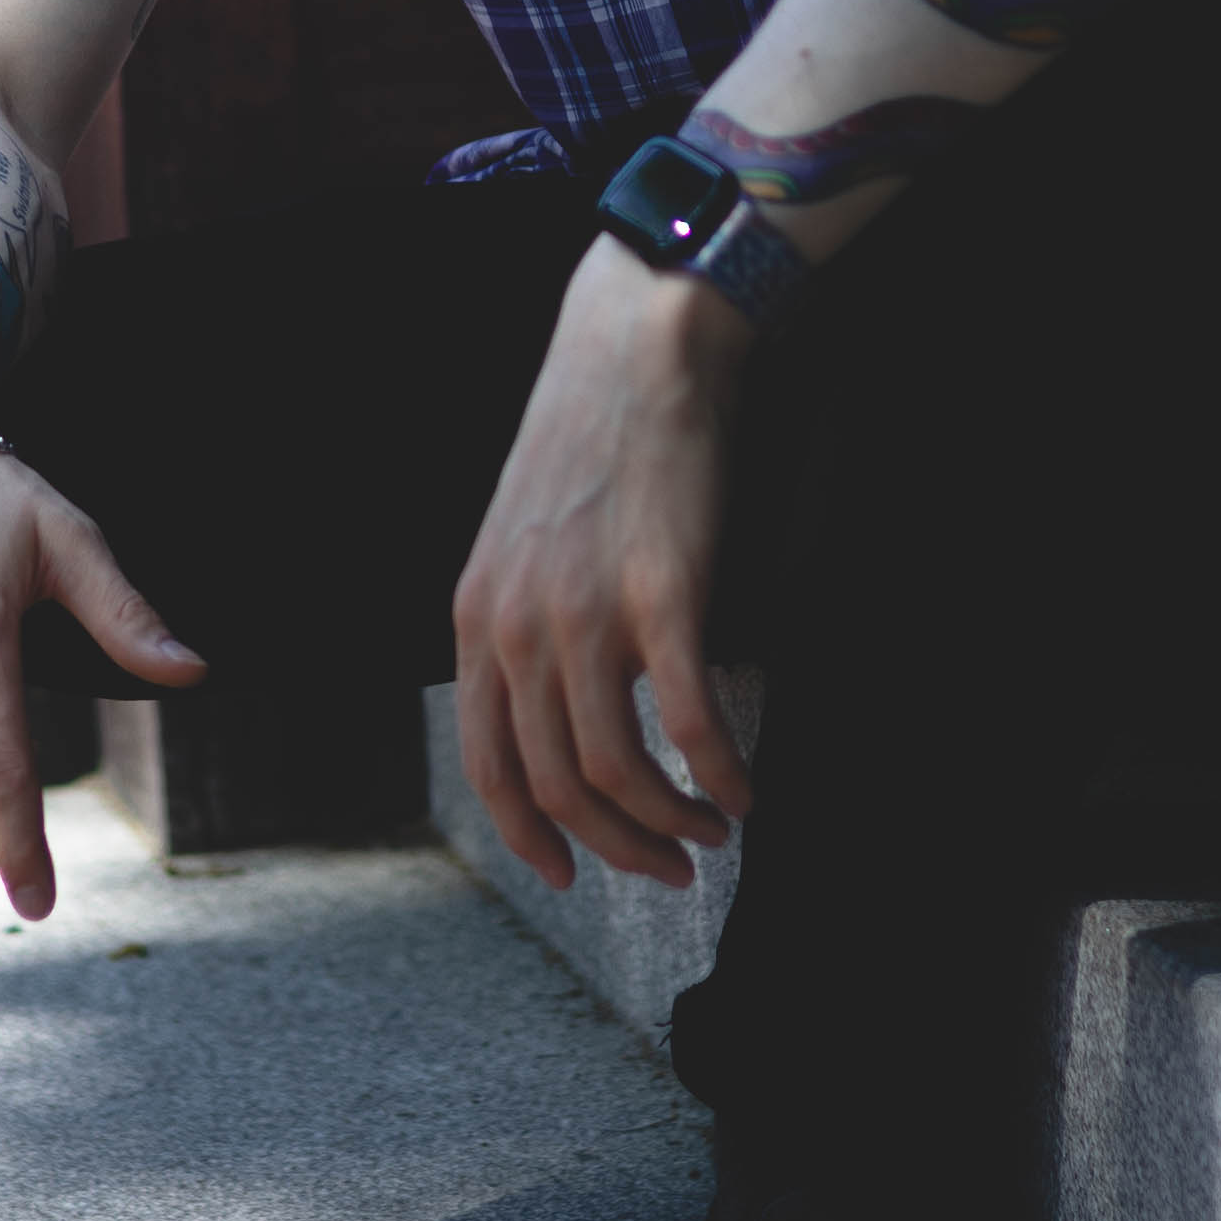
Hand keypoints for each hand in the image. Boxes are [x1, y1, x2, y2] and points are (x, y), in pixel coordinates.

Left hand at [451, 242, 752, 895]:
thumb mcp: (519, 541)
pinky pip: (687, 723)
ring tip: (712, 829)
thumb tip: (556, 709)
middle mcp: (517, 625)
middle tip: (669, 867)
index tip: (574, 871)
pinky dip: (719, 773)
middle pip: (556, 786)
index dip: (532, 836)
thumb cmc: (594, 442)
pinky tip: (744, 788)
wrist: (637, 349)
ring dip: (671, 823)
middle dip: (617, 848)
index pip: (488, 766)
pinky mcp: (661, 594)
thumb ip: (523, 624)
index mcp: (476, 618)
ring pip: (617, 771)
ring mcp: (585, 612)